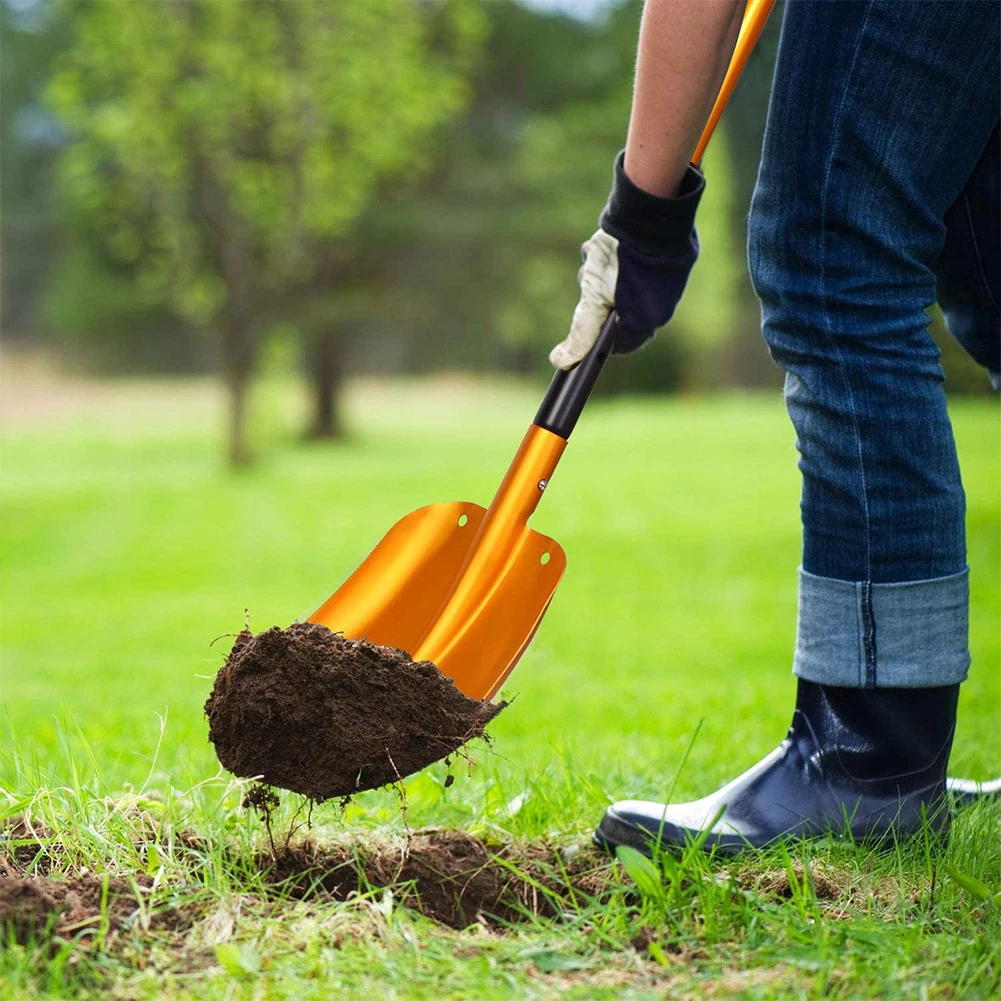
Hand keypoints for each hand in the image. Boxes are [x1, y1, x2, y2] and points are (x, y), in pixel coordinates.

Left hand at [549, 154, 704, 370]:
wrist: (649, 209)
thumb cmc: (622, 259)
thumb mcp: (594, 299)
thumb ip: (580, 333)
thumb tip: (561, 362)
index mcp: (650, 320)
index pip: (617, 344)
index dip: (594, 335)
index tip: (580, 320)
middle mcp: (661, 304)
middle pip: (616, 313)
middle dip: (595, 298)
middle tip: (587, 280)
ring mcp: (665, 281)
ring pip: (620, 288)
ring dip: (599, 276)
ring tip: (594, 257)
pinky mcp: (663, 258)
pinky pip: (633, 268)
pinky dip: (613, 261)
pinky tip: (603, 245)